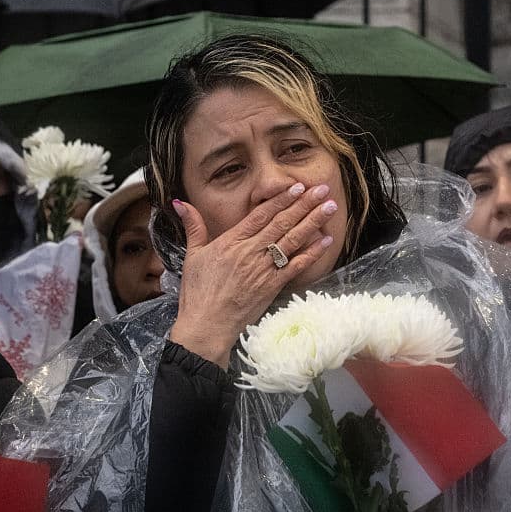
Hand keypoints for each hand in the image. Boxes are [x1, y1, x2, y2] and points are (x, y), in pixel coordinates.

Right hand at [169, 183, 336, 367]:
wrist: (207, 325)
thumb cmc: (197, 292)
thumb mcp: (192, 255)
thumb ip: (193, 227)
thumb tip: (180, 202)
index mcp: (231, 242)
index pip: (261, 215)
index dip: (281, 199)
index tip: (298, 186)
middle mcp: (250, 252)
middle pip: (282, 223)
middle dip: (304, 204)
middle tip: (323, 189)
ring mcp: (263, 269)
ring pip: (292, 240)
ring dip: (313, 222)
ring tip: (330, 207)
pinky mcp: (272, 286)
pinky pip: (296, 266)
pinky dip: (312, 253)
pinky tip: (326, 241)